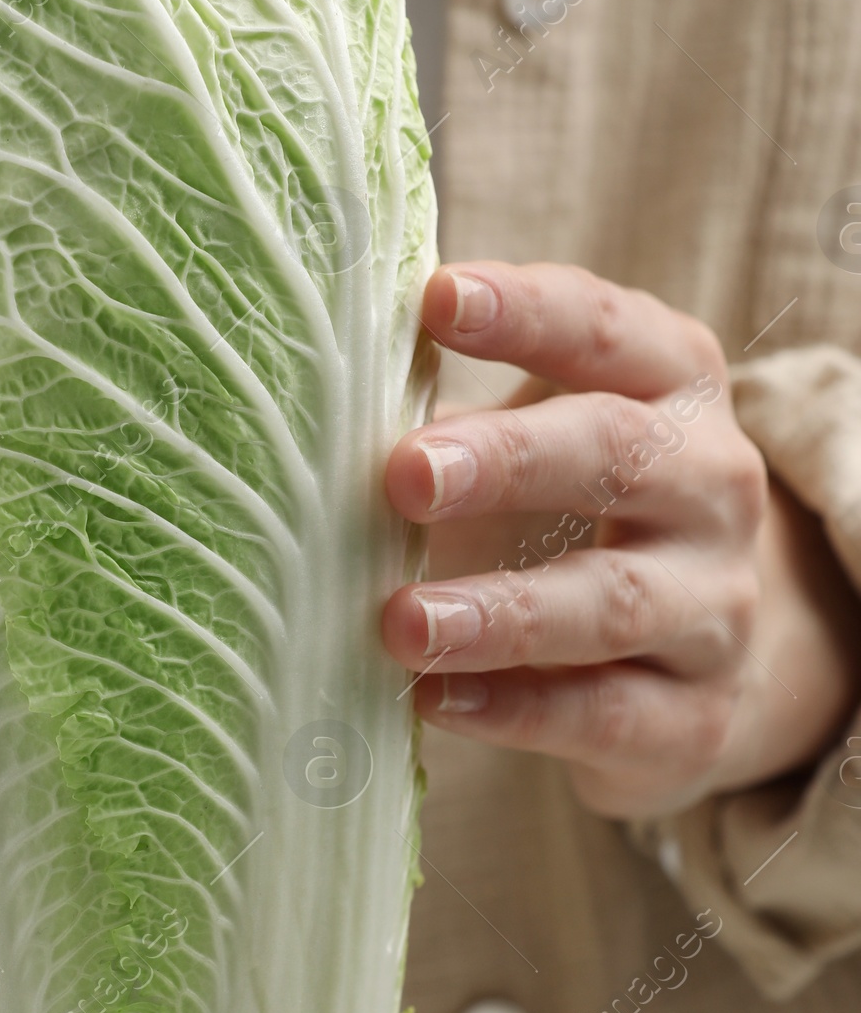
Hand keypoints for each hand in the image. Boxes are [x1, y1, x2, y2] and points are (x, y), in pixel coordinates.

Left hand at [381, 263, 860, 817]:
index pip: (603, 329)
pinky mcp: (695, 714)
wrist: (697, 653)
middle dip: (508, 460)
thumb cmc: (576, 509)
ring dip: (501, 612)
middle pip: (616, 454)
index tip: (434, 297)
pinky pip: (605, 714)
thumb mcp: (533, 436)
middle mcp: (712, 483)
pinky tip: (434, 699)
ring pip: (613, 600)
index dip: (524, 312)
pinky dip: (516, 711)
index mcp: (669, 383)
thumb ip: (445, 415)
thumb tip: (297, 406)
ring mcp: (714, 604)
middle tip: (405, 475)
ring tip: (401, 622)